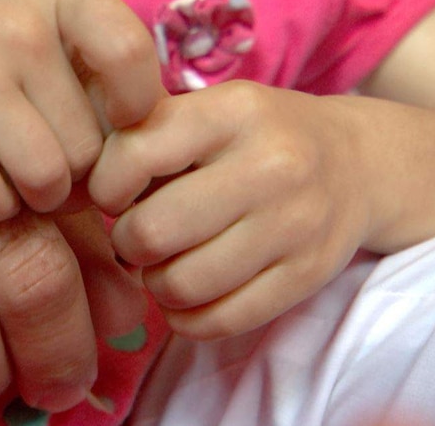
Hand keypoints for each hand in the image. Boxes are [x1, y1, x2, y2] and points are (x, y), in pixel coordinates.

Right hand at [0, 0, 162, 221]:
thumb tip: (119, 50)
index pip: (133, 62)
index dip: (138, 107)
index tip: (120, 120)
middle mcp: (23, 34)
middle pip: (89, 140)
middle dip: (88, 170)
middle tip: (72, 172)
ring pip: (44, 176)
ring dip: (45, 195)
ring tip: (34, 187)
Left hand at [89, 81, 371, 338]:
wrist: (359, 162)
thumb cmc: (256, 137)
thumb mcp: (207, 111)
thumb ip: (144, 136)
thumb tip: (75, 188)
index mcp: (230, 111)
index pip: (132, 155)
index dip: (104, 185)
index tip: (115, 193)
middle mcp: (269, 164)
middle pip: (150, 232)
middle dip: (127, 241)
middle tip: (137, 234)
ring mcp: (293, 224)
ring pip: (181, 284)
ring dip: (155, 282)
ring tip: (164, 263)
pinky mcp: (307, 275)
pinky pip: (219, 322)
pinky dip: (187, 317)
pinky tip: (188, 294)